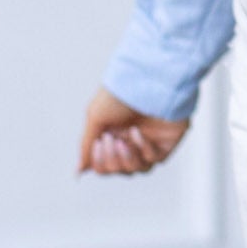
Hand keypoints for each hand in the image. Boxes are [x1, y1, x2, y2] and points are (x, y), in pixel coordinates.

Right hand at [76, 86, 190, 175]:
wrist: (145, 77)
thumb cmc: (119, 92)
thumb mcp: (95, 117)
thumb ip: (87, 146)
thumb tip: (79, 170)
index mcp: (112, 134)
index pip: (104, 165)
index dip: (100, 162)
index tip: (99, 143)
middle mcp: (130, 139)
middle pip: (120, 169)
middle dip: (112, 159)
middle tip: (111, 139)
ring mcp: (150, 140)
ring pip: (138, 168)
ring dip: (127, 159)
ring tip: (123, 142)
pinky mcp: (167, 141)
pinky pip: (154, 158)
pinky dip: (144, 149)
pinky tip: (138, 133)